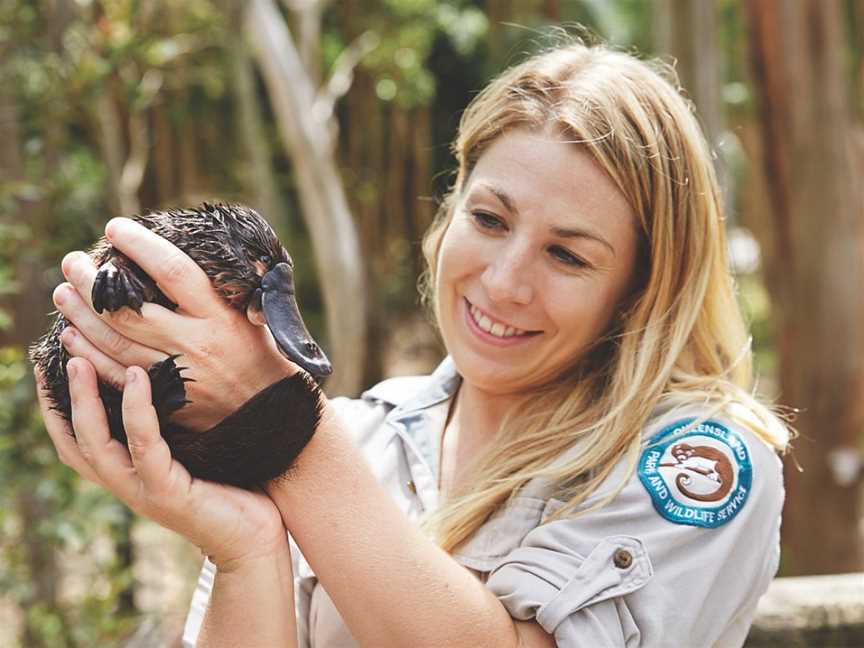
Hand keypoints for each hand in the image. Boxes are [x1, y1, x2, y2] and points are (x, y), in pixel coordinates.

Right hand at [35, 359, 286, 569]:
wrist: (256, 539)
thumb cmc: (232, 489)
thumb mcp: (194, 451)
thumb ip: (172, 425)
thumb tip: (164, 377)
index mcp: (128, 474)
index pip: (77, 441)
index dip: (58, 406)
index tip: (52, 364)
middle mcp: (127, 484)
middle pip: (76, 441)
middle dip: (62, 397)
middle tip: (61, 354)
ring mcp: (143, 491)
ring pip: (97, 445)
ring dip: (85, 401)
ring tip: (81, 361)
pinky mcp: (168, 493)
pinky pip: (144, 446)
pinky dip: (137, 410)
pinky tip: (138, 377)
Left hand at [54, 218, 296, 430]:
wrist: (270, 414)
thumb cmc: (261, 353)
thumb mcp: (257, 313)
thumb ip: (230, 285)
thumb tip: (209, 248)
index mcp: (219, 316)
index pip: (173, 272)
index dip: (140, 247)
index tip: (116, 228)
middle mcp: (195, 345)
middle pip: (129, 309)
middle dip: (93, 282)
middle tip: (73, 261)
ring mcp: (177, 375)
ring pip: (114, 341)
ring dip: (82, 315)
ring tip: (64, 292)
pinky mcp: (164, 401)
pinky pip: (114, 375)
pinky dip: (87, 354)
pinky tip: (71, 336)